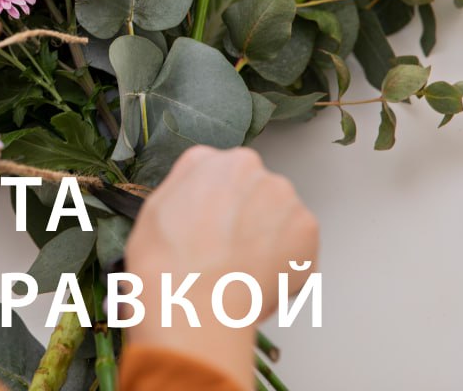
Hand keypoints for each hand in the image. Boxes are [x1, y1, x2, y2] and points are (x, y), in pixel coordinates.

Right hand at [125, 146, 318, 388]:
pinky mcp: (306, 227)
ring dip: (268, 237)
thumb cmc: (168, 264)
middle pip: (252, 191)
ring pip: (278, 215)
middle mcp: (250, 167)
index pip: (219, 174)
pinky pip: (300, 243)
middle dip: (245, 217)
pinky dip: (288, 261)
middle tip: (227, 252)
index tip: (213, 226)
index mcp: (208, 158)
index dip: (215, 205)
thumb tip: (201, 194)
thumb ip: (185, 188)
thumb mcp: (155, 208)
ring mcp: (282, 196)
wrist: (194, 304)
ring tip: (243, 270)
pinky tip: (260, 278)